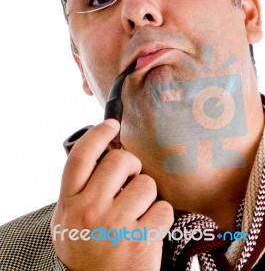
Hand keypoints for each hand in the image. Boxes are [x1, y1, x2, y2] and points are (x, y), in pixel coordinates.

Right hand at [51, 119, 173, 270]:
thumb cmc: (85, 247)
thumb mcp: (69, 217)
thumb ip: (80, 186)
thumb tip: (103, 151)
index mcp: (70, 202)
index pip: (82, 155)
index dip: (99, 134)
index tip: (112, 125)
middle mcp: (90, 211)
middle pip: (120, 161)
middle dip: (130, 166)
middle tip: (129, 180)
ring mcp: (115, 227)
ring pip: (146, 184)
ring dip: (146, 195)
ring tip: (136, 211)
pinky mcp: (141, 242)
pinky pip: (163, 209)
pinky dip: (160, 216)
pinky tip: (148, 227)